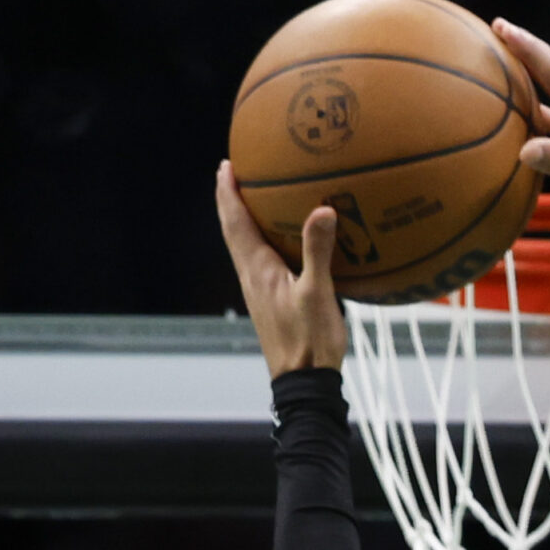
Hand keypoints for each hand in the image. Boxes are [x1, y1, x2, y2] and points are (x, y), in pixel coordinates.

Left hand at [216, 161, 347, 374]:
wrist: (303, 382)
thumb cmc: (309, 341)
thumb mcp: (318, 294)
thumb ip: (318, 252)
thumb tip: (322, 210)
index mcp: (257, 270)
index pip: (236, 223)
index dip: (229, 194)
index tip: (226, 167)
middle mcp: (251, 277)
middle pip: (233, 231)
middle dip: (232, 201)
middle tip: (234, 175)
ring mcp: (259, 291)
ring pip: (243, 246)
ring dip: (243, 220)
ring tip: (253, 200)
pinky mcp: (270, 302)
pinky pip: (259, 261)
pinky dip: (261, 241)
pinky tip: (279, 243)